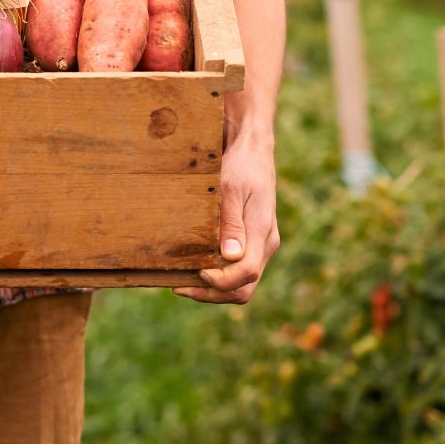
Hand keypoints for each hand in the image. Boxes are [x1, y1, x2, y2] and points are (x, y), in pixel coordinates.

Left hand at [174, 132, 279, 304]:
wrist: (252, 149)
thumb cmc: (240, 166)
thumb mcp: (230, 189)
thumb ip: (231, 224)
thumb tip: (230, 257)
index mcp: (262, 233)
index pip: (246, 274)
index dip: (220, 282)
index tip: (196, 273)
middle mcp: (265, 244)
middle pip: (244, 288)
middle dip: (213, 294)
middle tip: (179, 287)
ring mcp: (261, 244)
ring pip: (242, 283)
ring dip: (214, 289)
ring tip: (182, 282)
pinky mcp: (252, 240)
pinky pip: (238, 270)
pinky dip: (218, 276)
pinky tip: (194, 268)